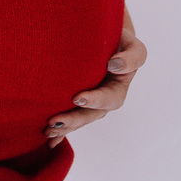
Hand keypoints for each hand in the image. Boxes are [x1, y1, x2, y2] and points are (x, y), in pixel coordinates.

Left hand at [44, 8, 146, 146]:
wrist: (107, 40)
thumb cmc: (121, 42)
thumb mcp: (133, 47)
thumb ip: (131, 57)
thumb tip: (114, 65)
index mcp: (119, 88)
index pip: (109, 98)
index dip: (94, 100)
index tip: (78, 98)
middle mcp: (105, 101)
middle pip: (91, 115)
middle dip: (73, 120)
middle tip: (54, 121)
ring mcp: (92, 104)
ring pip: (79, 120)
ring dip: (64, 127)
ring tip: (47, 130)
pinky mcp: (79, 104)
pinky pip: (71, 119)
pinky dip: (61, 131)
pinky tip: (49, 140)